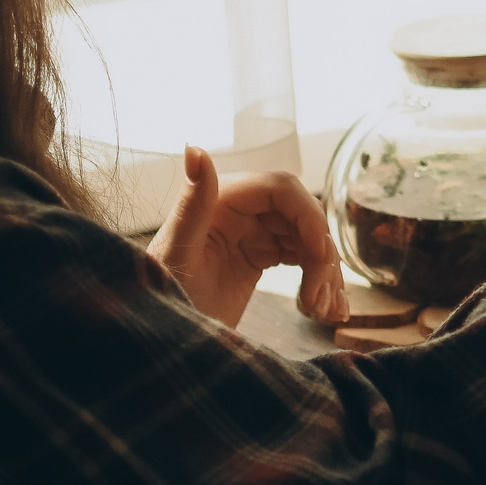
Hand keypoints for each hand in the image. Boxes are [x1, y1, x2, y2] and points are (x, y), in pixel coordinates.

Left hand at [149, 146, 348, 328]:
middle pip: (303, 217)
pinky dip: (319, 281)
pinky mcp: (259, 255)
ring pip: (308, 240)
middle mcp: (241, 209)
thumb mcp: (176, 253)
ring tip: (324, 312)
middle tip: (321, 299)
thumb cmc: (161, 295)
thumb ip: (192, 202)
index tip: (319, 257)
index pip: (283, 189)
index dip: (309, 218)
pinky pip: (302, 258)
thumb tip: (194, 148)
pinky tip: (326, 309)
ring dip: (324, 274)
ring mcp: (252, 232)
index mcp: (222, 197)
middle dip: (320, 256)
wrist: (159, 336)